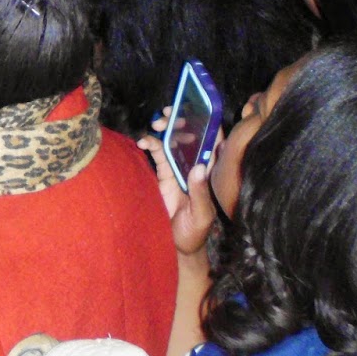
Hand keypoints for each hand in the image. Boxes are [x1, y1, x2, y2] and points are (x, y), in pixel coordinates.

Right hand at [138, 116, 217, 257]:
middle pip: (190, 136)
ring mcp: (178, 168)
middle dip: (180, 121)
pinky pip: (157, 152)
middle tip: (168, 115)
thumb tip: (199, 167)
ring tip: (157, 124)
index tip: (197, 110)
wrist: (175, 246)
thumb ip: (199, 192)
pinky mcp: (162, 173)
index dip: (208, 124)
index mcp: (209, 173)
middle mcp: (194, 166)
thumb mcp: (200, 215)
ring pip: (173, 140)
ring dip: (165, 128)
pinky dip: (150, 142)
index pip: (213, 143)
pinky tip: (143, 141)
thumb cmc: (194, 233)